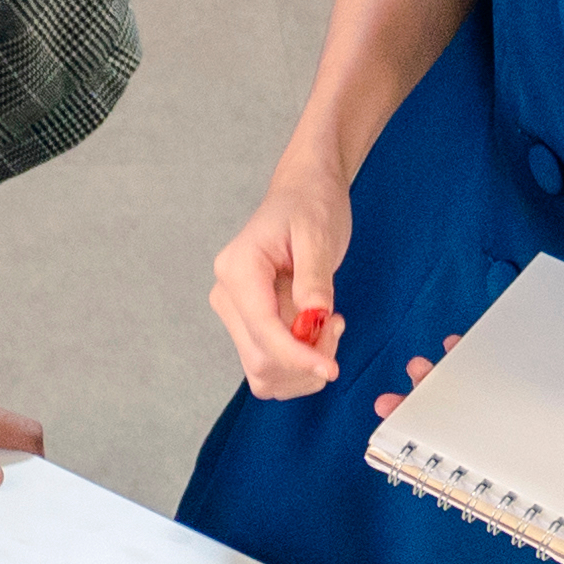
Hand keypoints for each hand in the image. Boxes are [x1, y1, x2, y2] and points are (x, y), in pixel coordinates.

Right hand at [206, 181, 352, 397]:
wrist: (303, 193)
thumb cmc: (310, 204)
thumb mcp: (318, 234)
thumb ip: (314, 277)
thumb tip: (313, 318)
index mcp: (238, 271)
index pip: (263, 331)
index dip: (297, 356)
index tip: (331, 368)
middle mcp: (227, 296)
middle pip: (259, 359)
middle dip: (303, 361)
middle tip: (335, 328)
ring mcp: (235, 313)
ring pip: (262, 370)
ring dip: (302, 368)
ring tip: (328, 328)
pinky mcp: (249, 323)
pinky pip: (269, 363)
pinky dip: (297, 364)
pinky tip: (316, 335)